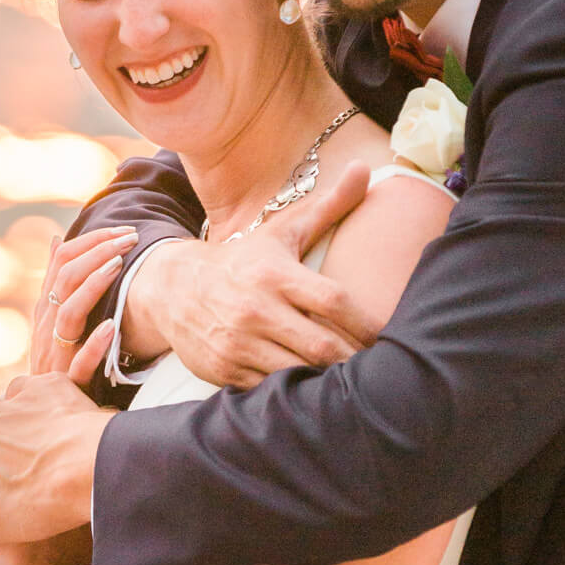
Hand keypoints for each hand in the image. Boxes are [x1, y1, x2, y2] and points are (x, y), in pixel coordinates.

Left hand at [0, 375, 107, 545]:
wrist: (83, 465)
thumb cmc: (75, 425)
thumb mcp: (49, 385)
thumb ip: (22, 392)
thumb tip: (14, 399)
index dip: (13, 452)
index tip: (35, 461)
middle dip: (2, 476)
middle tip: (37, 484)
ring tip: (34, 505)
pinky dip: (1, 528)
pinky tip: (29, 522)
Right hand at [28, 225, 135, 380]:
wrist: (43, 412)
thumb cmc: (58, 359)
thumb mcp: (53, 318)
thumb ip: (57, 282)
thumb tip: (56, 240)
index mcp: (46, 307)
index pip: (61, 260)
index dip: (90, 241)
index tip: (123, 230)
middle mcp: (47, 326)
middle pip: (65, 278)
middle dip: (98, 252)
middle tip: (130, 238)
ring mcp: (55, 354)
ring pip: (68, 313)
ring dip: (94, 286)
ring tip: (119, 266)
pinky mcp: (68, 383)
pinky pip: (79, 363)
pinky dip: (94, 344)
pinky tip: (112, 327)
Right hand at [124, 163, 380, 388]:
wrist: (173, 287)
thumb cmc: (243, 260)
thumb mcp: (282, 231)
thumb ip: (328, 206)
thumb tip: (366, 169)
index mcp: (274, 274)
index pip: (333, 301)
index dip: (367, 323)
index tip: (391, 335)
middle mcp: (255, 309)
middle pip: (321, 347)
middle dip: (355, 361)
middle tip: (382, 369)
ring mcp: (238, 343)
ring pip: (298, 375)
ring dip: (328, 383)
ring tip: (356, 385)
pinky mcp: (225, 371)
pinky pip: (271, 391)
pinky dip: (296, 395)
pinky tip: (317, 394)